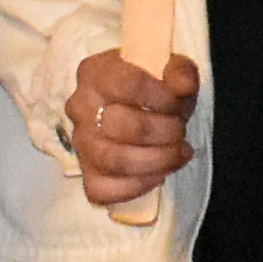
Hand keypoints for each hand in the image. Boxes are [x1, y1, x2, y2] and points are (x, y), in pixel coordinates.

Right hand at [64, 48, 197, 212]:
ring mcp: (80, 142)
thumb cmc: (154, 88)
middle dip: (165, 131)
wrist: (137, 109)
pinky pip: (103, 190)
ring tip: (178, 153)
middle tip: (180, 130)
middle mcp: (80, 107)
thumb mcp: (170, 71)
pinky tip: (158, 174)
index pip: (131, 85)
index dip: (164, 98)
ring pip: (116, 160)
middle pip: (124, 126)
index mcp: (95, 72)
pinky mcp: (86, 173)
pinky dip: (138, 186)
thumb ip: (180, 72)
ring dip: (158, 160)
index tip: (180, 103)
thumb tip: (182, 85)